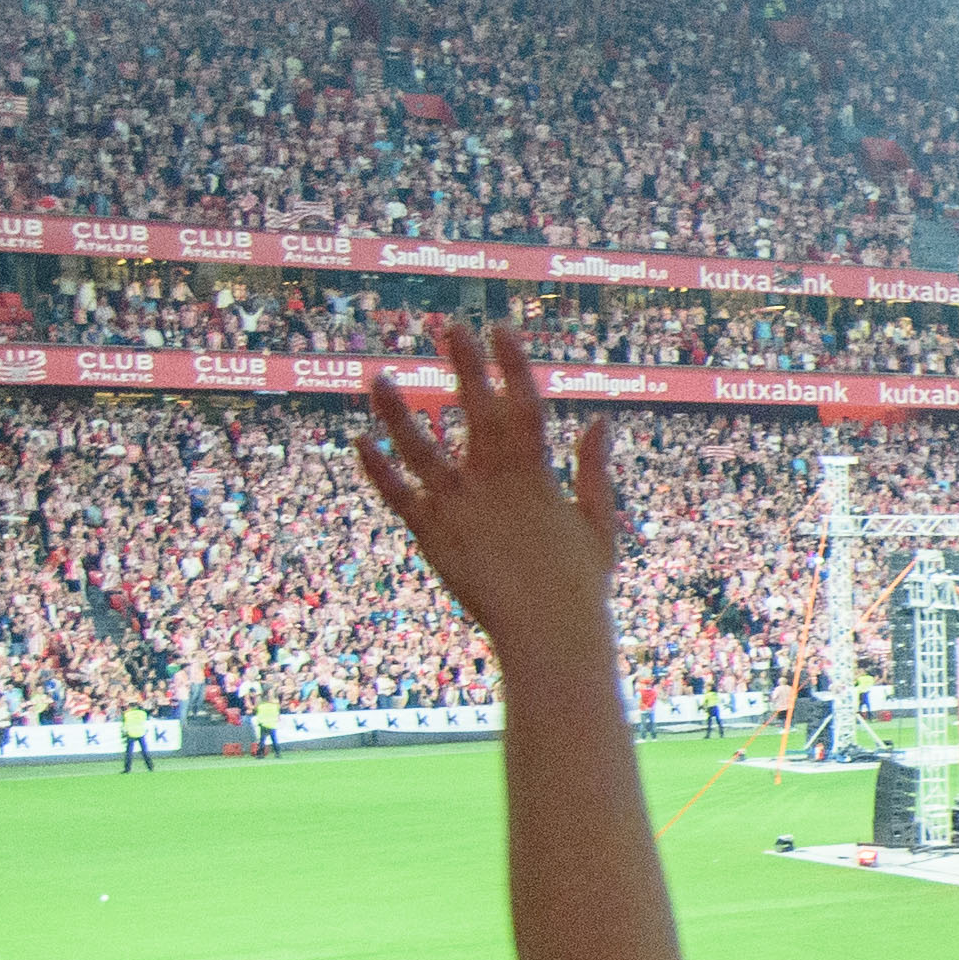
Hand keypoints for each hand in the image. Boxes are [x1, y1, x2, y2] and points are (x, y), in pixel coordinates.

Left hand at [357, 325, 629, 647]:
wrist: (547, 633)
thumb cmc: (578, 584)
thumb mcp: (597, 523)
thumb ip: (594, 471)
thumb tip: (598, 421)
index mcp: (535, 475)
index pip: (523, 405)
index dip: (512, 365)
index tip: (500, 328)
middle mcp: (493, 482)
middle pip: (475, 411)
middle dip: (465, 366)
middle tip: (450, 326)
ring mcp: (458, 507)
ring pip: (421, 448)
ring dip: (398, 411)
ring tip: (378, 377)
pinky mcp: (432, 535)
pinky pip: (398, 495)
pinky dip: (378, 469)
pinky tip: (360, 441)